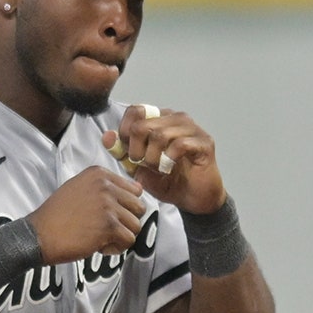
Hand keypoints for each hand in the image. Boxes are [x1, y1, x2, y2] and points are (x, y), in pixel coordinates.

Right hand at [27, 166, 145, 263]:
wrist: (39, 235)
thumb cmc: (57, 215)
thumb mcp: (79, 188)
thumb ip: (106, 187)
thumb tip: (139, 189)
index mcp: (99, 174)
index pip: (134, 190)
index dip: (124, 207)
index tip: (107, 215)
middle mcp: (106, 186)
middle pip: (138, 207)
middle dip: (125, 222)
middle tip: (105, 229)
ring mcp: (108, 205)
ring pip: (136, 225)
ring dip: (120, 236)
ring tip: (100, 238)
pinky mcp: (109, 226)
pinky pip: (129, 240)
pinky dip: (116, 248)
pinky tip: (98, 246)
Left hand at [103, 104, 225, 214]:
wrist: (194, 200)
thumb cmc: (169, 181)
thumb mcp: (138, 168)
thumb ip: (123, 152)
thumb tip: (107, 137)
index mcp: (160, 119)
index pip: (135, 111)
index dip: (125, 133)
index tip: (130, 154)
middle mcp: (176, 119)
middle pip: (142, 124)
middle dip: (136, 150)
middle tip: (143, 165)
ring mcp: (192, 129)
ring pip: (160, 134)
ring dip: (153, 158)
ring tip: (158, 169)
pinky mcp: (204, 142)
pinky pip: (180, 145)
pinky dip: (169, 160)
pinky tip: (170, 169)